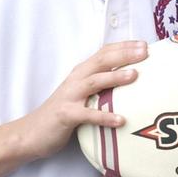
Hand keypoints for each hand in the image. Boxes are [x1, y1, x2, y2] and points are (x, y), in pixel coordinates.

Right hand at [19, 40, 147, 160]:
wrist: (32, 132)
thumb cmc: (64, 111)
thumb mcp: (82, 92)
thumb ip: (100, 83)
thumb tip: (131, 78)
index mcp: (82, 72)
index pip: (104, 52)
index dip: (124, 46)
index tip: (144, 44)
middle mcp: (76, 79)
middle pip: (102, 61)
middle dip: (124, 55)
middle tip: (145, 52)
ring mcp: (70, 96)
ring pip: (95, 82)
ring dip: (115, 77)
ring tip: (135, 75)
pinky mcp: (66, 115)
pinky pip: (87, 115)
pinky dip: (104, 116)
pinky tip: (120, 119)